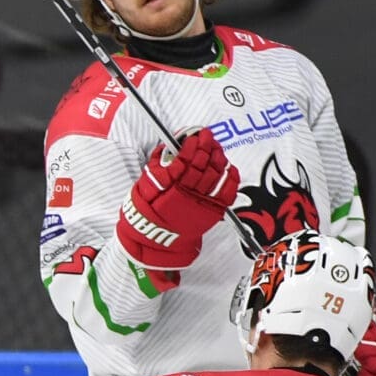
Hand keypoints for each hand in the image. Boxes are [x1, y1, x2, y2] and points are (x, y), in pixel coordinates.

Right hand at [115, 127, 238, 273]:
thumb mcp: (144, 187)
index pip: (187, 159)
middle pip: (204, 164)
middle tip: (207, 135)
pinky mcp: (214, 210)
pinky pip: (228, 191)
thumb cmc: (148, 213)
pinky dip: (231, 176)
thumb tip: (166, 148)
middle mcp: (190, 194)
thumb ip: (156, 167)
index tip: (192, 135)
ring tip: (216, 146)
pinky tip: (228, 166)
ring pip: (217, 174)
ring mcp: (204, 202)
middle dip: (207, 146)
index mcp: (172, 187)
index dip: (192, 145)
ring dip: (219, 157)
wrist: (156, 240)